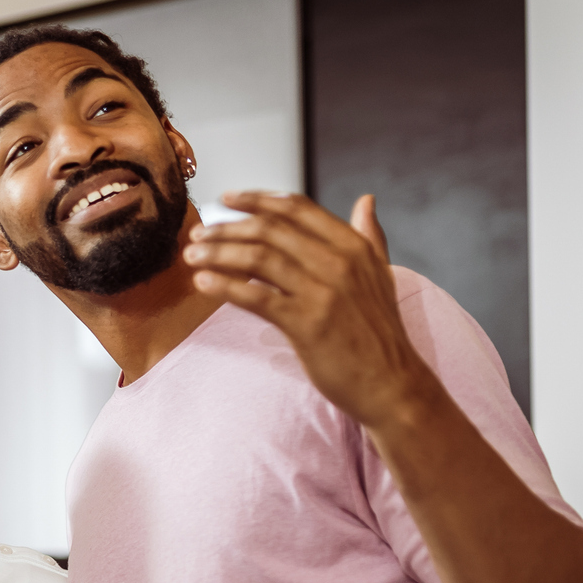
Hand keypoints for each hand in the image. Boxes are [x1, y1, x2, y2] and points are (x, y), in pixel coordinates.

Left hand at [181, 192, 437, 432]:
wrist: (390, 383)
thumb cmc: (379, 333)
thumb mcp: (380, 275)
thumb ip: (370, 236)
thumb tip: (367, 200)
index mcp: (353, 245)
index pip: (297, 208)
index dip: (257, 200)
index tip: (226, 199)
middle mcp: (339, 261)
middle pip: (271, 230)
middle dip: (228, 227)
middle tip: (198, 232)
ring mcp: (323, 291)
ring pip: (259, 258)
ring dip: (219, 253)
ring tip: (192, 255)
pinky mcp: (307, 323)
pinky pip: (257, 297)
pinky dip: (226, 286)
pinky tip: (203, 283)